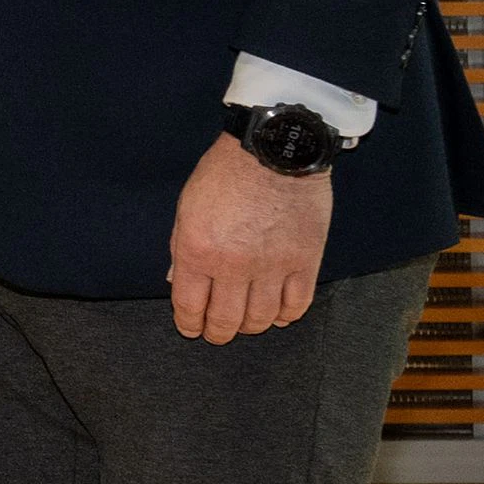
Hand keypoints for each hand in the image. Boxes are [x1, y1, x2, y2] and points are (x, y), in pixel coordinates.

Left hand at [168, 133, 334, 342]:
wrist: (273, 150)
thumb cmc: (224, 174)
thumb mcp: (187, 208)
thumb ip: (181, 248)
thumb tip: (177, 282)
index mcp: (198, 251)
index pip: (190, 306)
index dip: (190, 324)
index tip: (192, 329)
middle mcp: (234, 265)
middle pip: (226, 319)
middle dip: (218, 332)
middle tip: (217, 333)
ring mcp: (273, 266)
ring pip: (262, 318)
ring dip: (252, 326)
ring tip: (246, 323)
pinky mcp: (306, 260)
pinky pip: (297, 303)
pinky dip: (287, 316)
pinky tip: (279, 315)